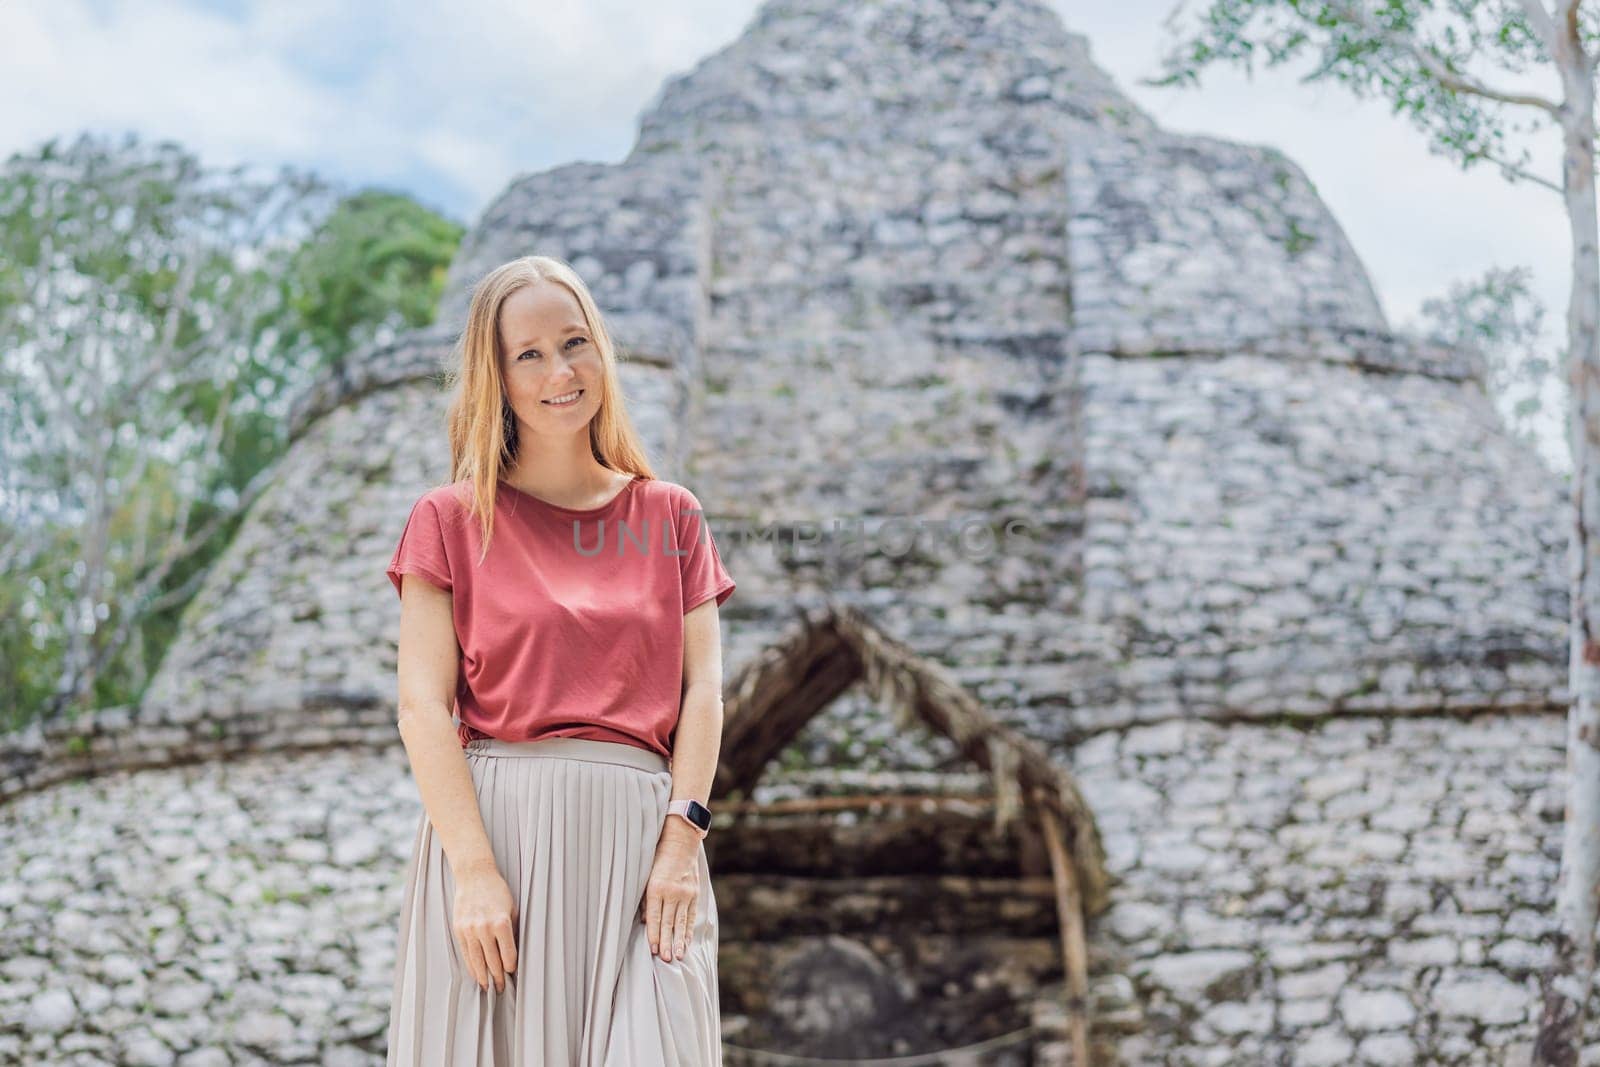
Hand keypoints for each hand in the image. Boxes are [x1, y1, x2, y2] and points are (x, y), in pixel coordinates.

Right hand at [452, 859, 517, 992]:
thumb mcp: (513, 910)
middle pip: (492, 961)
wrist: (475, 875)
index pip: (508, 955)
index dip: (511, 967)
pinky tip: (476, 974)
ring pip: (477, 960)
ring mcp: (469, 929)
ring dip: (483, 976)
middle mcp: (484, 928)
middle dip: (498, 977)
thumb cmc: (498, 891)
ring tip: (488, 987)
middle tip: (502, 989)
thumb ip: (513, 932)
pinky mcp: (459, 929)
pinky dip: (471, 966)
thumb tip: (515, 955)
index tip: (513, 974)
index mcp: (501, 923)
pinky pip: (466, 953)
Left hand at [638, 826, 699, 962]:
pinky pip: (691, 914)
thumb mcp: (645, 875)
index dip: (653, 934)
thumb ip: (644, 899)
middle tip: (666, 959)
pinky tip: (687, 941)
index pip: (653, 917)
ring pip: (681, 921)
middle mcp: (672, 892)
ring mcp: (685, 892)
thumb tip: (643, 921)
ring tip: (678, 956)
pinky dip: (688, 929)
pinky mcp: (694, 892)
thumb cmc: (657, 856)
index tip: (653, 950)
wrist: (681, 839)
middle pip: (668, 922)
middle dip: (666, 942)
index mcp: (656, 888)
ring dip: (679, 940)